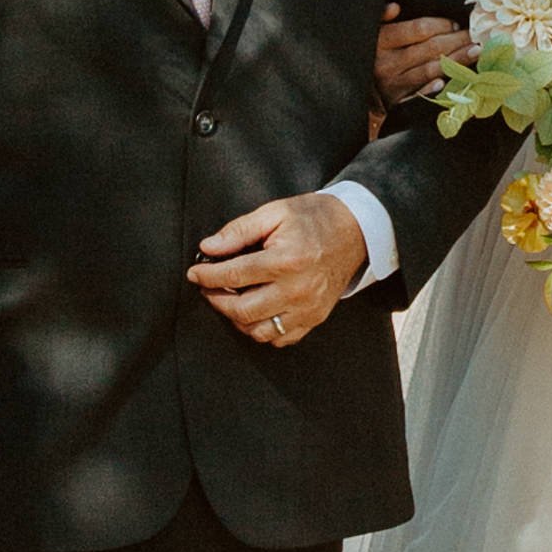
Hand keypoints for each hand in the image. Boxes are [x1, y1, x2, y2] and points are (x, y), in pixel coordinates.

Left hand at [189, 190, 369, 347]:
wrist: (356, 230)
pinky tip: (256, 312)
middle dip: (217, 300)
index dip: (208, 276)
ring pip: (259, 331)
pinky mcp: (316, 318)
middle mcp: (297, 290)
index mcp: (285, 260)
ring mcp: (308, 308)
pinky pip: (282, 338)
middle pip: (243, 310)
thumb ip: (239, 231)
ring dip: (237, 319)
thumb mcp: (275, 212)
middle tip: (209, 288)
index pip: (234, 275)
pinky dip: (263, 330)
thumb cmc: (314, 218)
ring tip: (230, 300)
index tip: (195, 273)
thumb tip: (208, 248)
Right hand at [374, 2, 469, 106]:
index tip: (455, 24)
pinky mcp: (398, 102)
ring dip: (457, 60)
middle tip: (476, 35)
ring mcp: (393, 84)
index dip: (441, 25)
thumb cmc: (367, 55)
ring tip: (476, 51)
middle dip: (456, 40)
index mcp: (381, 41)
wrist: (356, 92)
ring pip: (431, 69)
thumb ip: (380, 18)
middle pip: (430, 48)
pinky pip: (421, 95)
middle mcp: (387, 63)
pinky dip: (435, 88)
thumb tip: (395, 7)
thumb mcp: (369, 32)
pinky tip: (450, 81)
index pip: (419, 29)